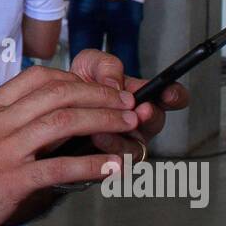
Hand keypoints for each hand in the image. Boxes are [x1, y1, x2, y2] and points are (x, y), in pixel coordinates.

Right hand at [0, 53, 188, 225]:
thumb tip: (43, 120)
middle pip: (58, 95)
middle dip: (100, 96)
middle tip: (128, 103)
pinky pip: (58, 167)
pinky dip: (90, 164)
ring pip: (62, 123)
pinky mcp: (9, 181)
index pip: (38, 78)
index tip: (100, 89)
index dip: (76, 80)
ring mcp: (3, 151)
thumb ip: (4, 124)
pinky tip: (112, 166)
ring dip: (103, 121)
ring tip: (129, 125)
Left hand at [67, 49, 185, 157]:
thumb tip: (116, 85)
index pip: (168, 96)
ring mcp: (124, 142)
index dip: (174, 94)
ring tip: (105, 126)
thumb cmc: (73, 86)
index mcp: (138, 96)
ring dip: (122, 134)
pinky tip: (94, 136)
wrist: (50, 109)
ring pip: (136, 145)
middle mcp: (136, 121)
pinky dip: (106, 146)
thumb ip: (105, 66)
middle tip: (141, 109)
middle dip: (150, 115)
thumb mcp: (88, 64)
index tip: (169, 92)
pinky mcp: (109, 160)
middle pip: (156, 121)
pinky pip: (116, 159)